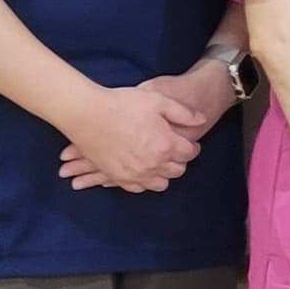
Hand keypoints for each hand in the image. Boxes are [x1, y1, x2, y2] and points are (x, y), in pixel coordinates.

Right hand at [57, 79, 204, 193]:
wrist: (87, 114)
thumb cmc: (122, 104)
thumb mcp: (157, 100)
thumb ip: (183, 113)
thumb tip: (202, 120)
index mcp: (166, 145)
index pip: (190, 153)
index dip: (192, 146)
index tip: (188, 141)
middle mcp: (153, 164)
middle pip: (178, 171)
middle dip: (179, 160)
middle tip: (173, 150)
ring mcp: (135, 174)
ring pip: (160, 184)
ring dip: (163, 173)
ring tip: (158, 160)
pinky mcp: (119, 178)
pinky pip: (139, 188)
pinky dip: (144, 181)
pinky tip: (142, 169)